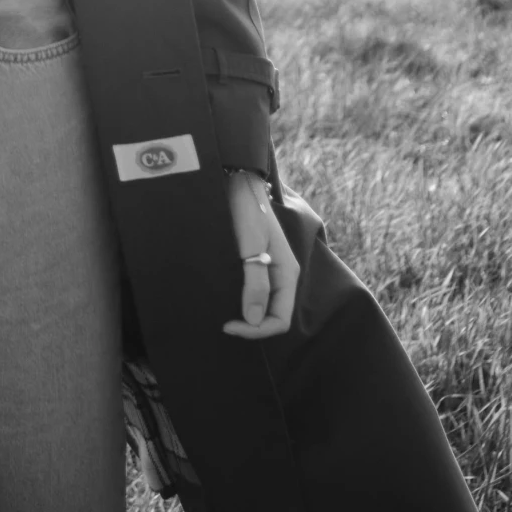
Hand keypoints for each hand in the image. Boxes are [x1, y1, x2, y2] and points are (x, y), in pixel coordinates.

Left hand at [221, 169, 299, 340]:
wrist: (239, 181)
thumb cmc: (247, 210)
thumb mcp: (252, 246)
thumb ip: (255, 281)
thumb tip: (254, 319)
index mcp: (288, 274)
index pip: (280, 320)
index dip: (257, 330)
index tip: (229, 326)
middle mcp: (282, 275)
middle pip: (273, 315)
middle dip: (251, 326)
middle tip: (224, 324)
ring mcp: (271, 269)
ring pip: (264, 305)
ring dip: (246, 315)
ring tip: (223, 314)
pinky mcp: (258, 262)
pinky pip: (256, 291)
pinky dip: (243, 300)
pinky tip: (227, 298)